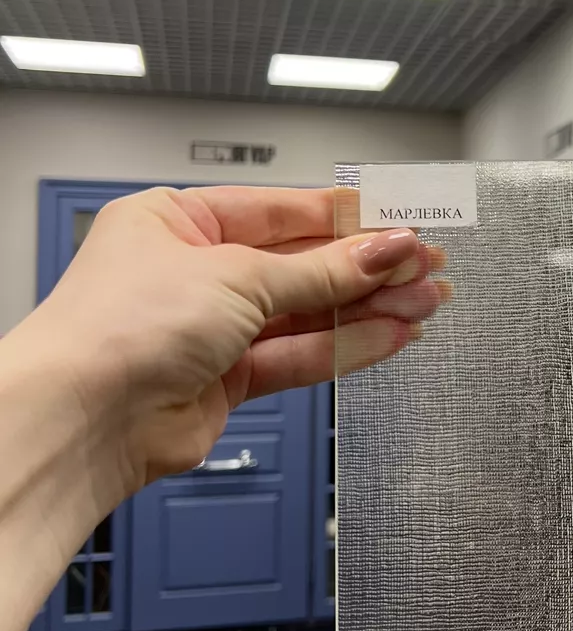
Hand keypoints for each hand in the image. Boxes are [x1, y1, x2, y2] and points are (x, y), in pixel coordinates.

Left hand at [11, 184, 448, 497]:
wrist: (85, 419)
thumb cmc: (120, 328)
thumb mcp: (239, 276)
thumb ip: (323, 272)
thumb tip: (384, 248)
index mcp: (177, 221)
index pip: (283, 211)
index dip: (349, 219)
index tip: (403, 221)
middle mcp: (194, 272)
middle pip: (302, 264)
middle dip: (369, 267)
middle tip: (428, 264)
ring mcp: (211, 329)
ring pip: (308, 313)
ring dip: (369, 308)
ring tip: (428, 301)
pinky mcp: (227, 381)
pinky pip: (299, 355)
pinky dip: (347, 346)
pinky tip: (393, 334)